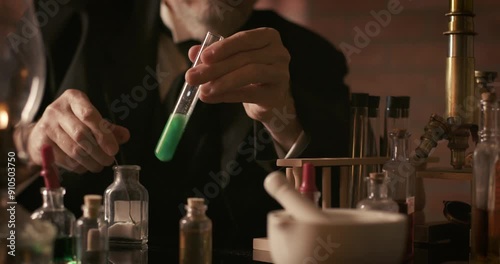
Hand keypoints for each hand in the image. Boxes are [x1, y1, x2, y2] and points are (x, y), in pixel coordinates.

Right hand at [24, 89, 129, 172]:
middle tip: (109, 160)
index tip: (114, 149)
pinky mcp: (41, 144)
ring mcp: (46, 126)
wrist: (43, 131)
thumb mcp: (91, 119)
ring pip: (74, 150)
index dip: (103, 134)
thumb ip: (108, 127)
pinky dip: (79, 167)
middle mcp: (57, 110)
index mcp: (73, 98)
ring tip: (99, 165)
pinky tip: (85, 166)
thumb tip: (124, 136)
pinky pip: (65, 160)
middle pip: (81, 135)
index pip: (89, 114)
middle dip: (99, 152)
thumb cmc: (74, 122)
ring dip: (91, 162)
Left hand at [185, 27, 301, 149]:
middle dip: (215, 68)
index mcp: (268, 37)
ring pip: (249, 74)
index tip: (203, 58)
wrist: (266, 99)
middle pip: (244, 58)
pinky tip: (211, 98)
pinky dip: (228, 95)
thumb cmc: (248, 74)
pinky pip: (251, 93)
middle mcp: (279, 52)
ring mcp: (281, 73)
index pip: (244, 39)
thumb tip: (193, 53)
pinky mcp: (277, 94)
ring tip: (202, 90)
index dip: (223, 48)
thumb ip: (213, 55)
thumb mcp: (230, 60)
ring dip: (222, 82)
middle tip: (192, 77)